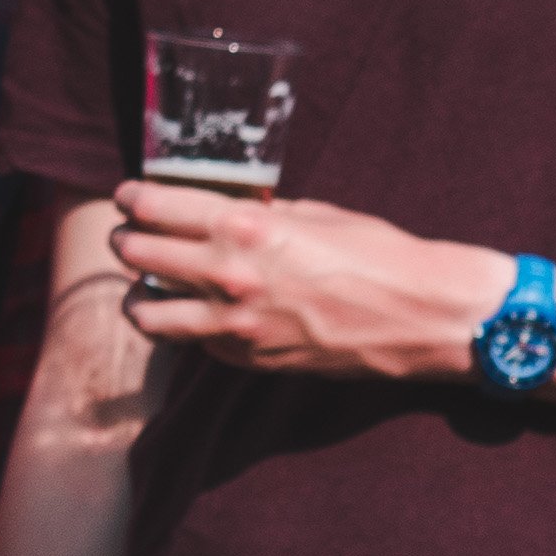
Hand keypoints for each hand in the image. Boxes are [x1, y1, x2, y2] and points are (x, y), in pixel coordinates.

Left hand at [109, 179, 507, 381]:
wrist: (426, 317)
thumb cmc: (382, 257)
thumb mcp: (319, 216)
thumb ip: (263, 214)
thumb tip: (227, 210)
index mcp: (245, 227)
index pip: (153, 208)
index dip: (134, 198)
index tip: (133, 198)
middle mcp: (230, 274)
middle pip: (138, 254)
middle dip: (129, 241)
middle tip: (135, 237)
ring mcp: (236, 323)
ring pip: (145, 311)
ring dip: (139, 294)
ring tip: (147, 287)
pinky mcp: (249, 358)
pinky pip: (192, 342)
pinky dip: (185, 327)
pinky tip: (199, 315)